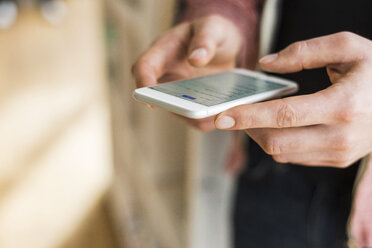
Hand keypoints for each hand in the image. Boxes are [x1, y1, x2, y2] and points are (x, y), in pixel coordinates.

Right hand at [132, 15, 241, 130]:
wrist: (224, 46)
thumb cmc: (213, 31)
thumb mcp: (213, 27)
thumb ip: (205, 39)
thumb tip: (195, 59)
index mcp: (164, 51)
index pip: (144, 66)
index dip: (143, 83)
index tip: (151, 99)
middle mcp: (165, 74)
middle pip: (156, 96)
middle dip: (171, 106)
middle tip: (191, 109)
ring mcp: (177, 91)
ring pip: (177, 111)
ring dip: (191, 115)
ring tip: (212, 111)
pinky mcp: (190, 103)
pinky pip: (193, 118)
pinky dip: (205, 119)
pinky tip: (221, 113)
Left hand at [215, 32, 371, 167]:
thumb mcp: (349, 47)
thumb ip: (305, 51)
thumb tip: (266, 64)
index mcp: (344, 105)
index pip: (284, 116)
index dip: (249, 116)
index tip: (222, 117)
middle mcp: (341, 136)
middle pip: (276, 142)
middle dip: (248, 129)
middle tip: (234, 115)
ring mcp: (339, 153)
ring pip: (281, 153)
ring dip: (260, 136)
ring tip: (255, 117)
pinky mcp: (337, 160)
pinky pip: (294, 157)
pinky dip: (277, 142)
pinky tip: (277, 126)